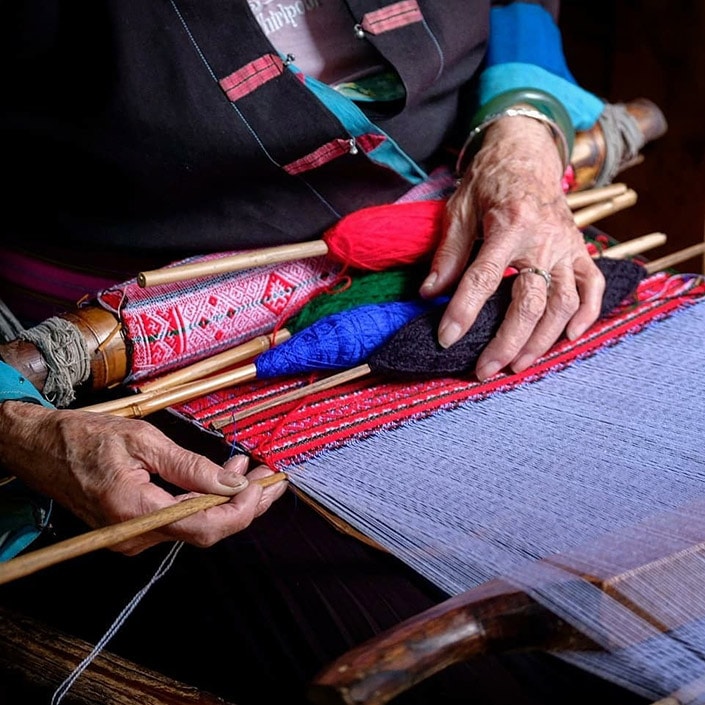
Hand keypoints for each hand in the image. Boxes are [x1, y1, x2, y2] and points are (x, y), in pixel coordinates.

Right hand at [0, 401, 287, 554]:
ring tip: (249, 471)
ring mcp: (133, 537)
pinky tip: (221, 481)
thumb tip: (231, 482)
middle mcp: (135, 536)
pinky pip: (180, 522)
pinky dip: (206, 501)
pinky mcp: (133, 530)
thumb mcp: (144, 441)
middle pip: (207, 531)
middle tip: (270, 477)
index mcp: (136, 512)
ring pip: (196, 527)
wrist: (40, 449)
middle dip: (245, 505)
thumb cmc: (85, 438)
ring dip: (228, 501)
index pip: (205, 526)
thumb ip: (190, 466)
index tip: (267, 483)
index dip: (244, 508)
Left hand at [421, 114, 604, 380]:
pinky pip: (593, 287)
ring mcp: (567, 247)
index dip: (463, 312)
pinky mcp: (581, 250)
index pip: (484, 278)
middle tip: (485, 370)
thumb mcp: (459, 208)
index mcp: (509, 225)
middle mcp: (544, 240)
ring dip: (542, 340)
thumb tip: (428, 294)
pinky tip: (568, 339)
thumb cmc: (489, 181)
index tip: (446, 340)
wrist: (528, 154)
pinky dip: (587, 316)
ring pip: (563, 304)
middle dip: (507, 342)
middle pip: (531, 302)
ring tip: (517, 366)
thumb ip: (448, 253)